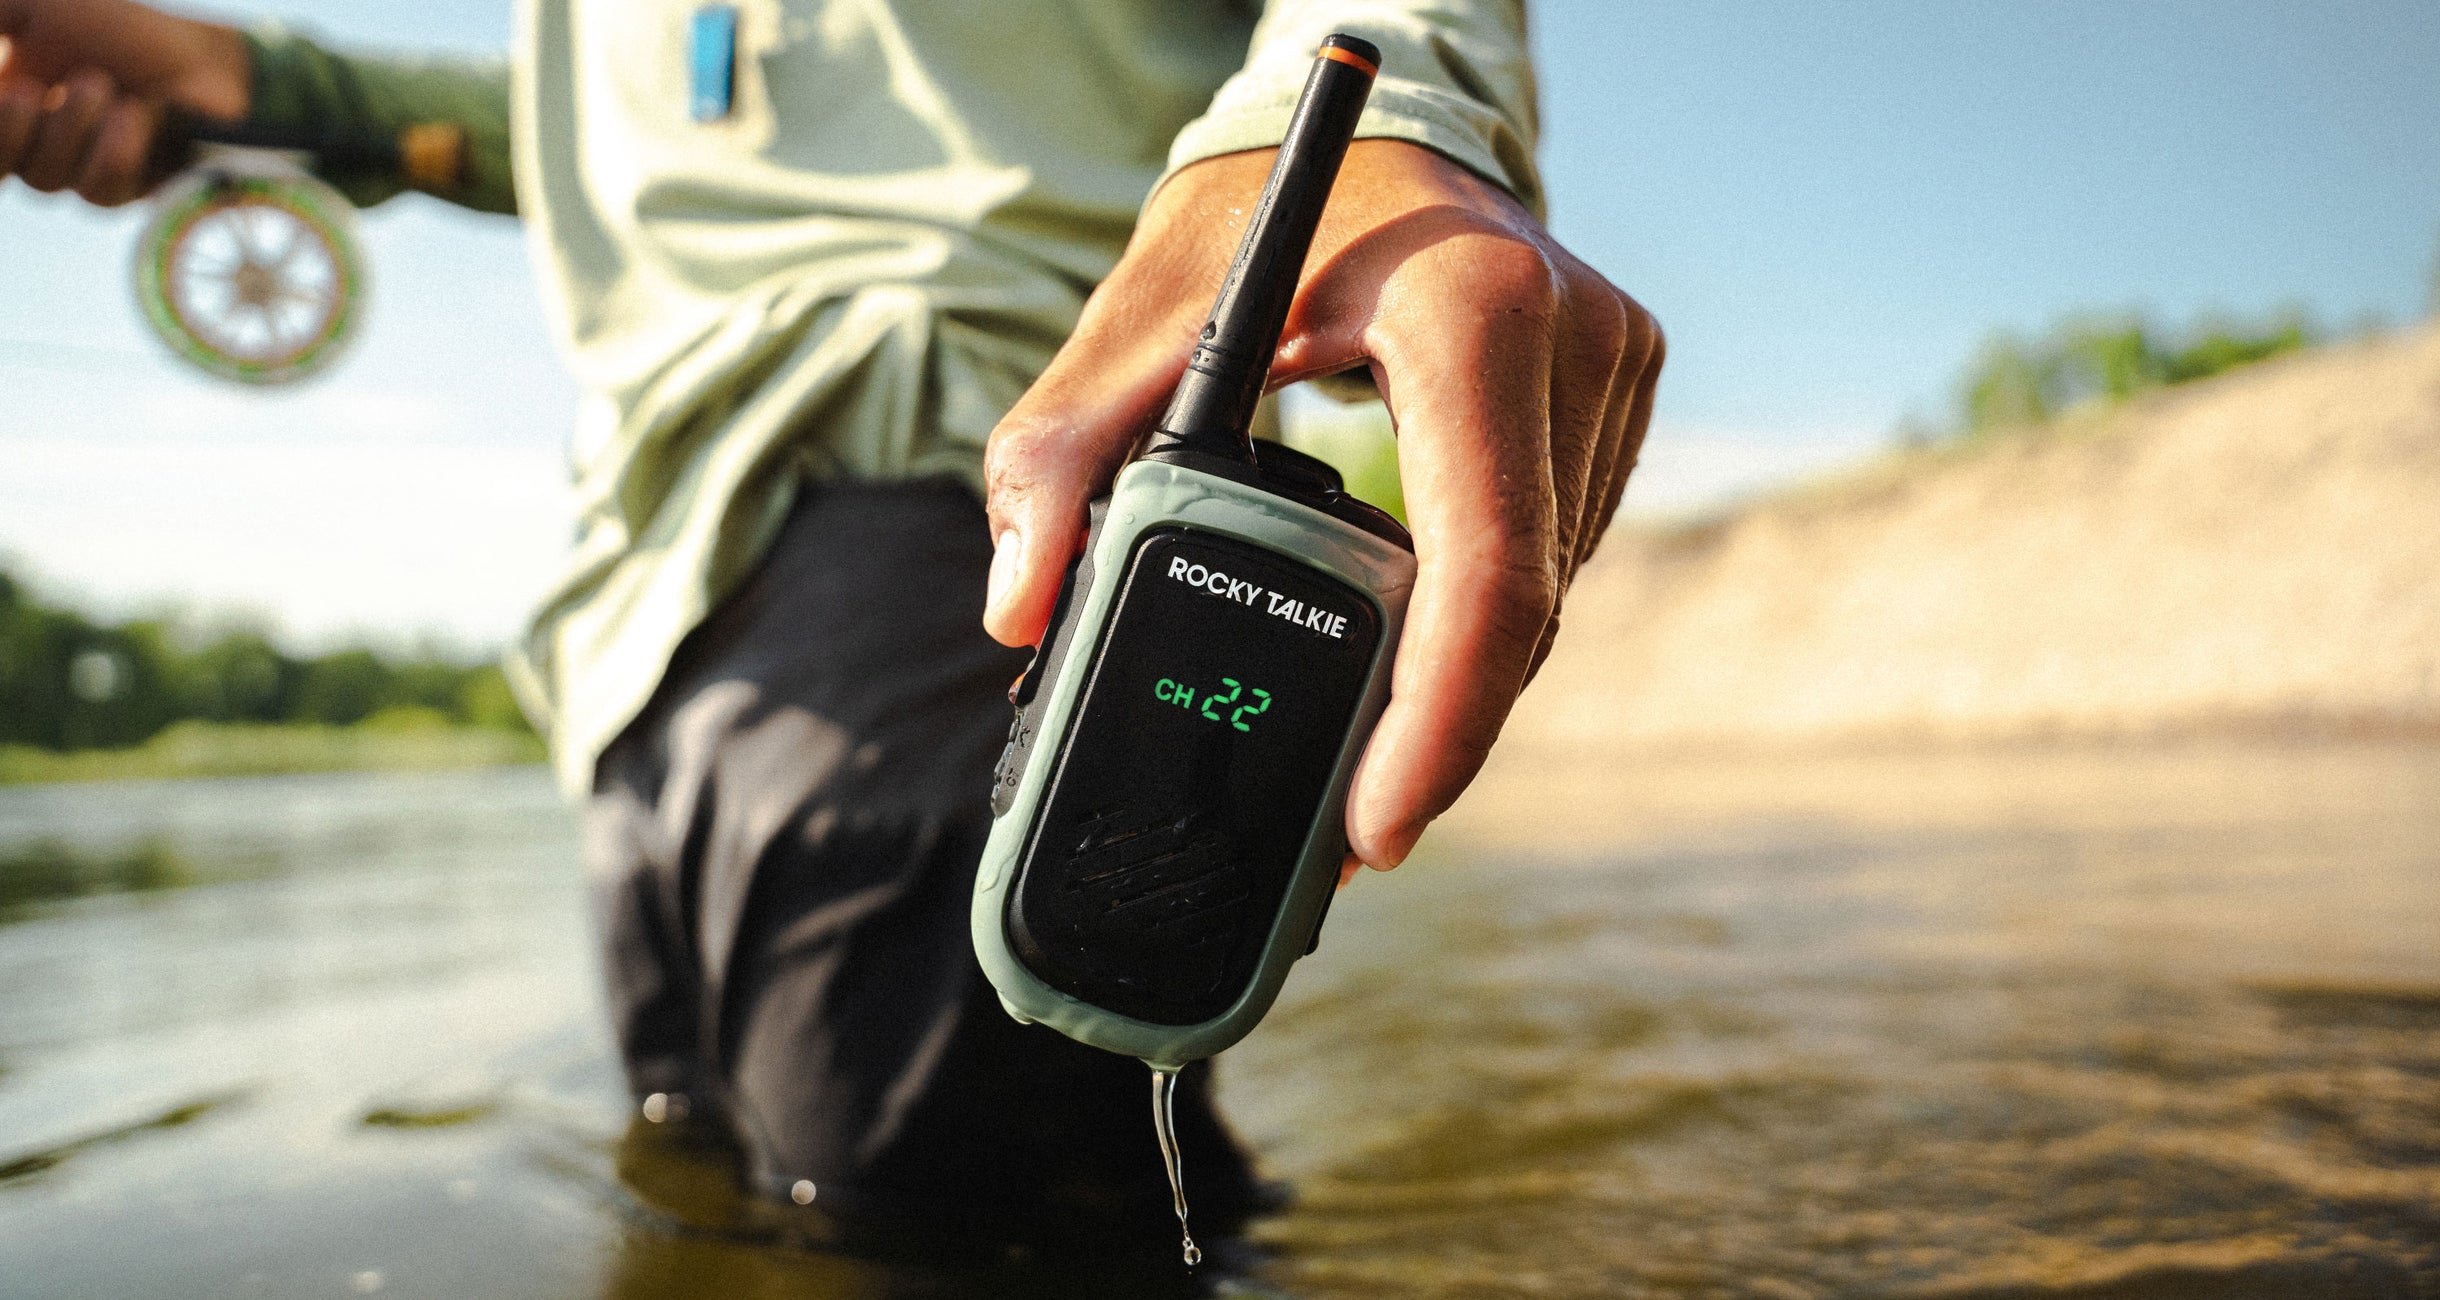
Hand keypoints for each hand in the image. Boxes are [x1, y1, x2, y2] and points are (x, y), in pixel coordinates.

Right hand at [0, 0, 248, 205]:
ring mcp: (77, 170)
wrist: (197, 53)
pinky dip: (114, 149)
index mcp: (1, 104)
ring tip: (102, 85)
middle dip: (4, 133)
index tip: (6, 96)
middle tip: (24, 95)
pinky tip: (135, 114)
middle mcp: (32, 143)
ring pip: (44, 180)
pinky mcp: (125, 191)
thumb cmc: (111, 25)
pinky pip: (98, 191)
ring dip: (71, 127)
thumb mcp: (25, 6)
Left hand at [982, 139, 1662, 874]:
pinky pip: (1554, 552)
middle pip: (1521, 606)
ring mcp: (1611, 370)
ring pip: (1548, 593)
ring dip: (1462, 686)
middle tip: (1348, 829)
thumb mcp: (1136, 317)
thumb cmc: (1254, 214)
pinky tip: (1416, 663)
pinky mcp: (1617, 395)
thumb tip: (1017, 605)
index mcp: (1469, 312)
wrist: (1370, 131)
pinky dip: (1483, 621)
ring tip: (1369, 763)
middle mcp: (1571, 339)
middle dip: (1435, 734)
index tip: (1373, 827)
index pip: (1485, 563)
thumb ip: (1059, 454)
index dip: (1438, 723)